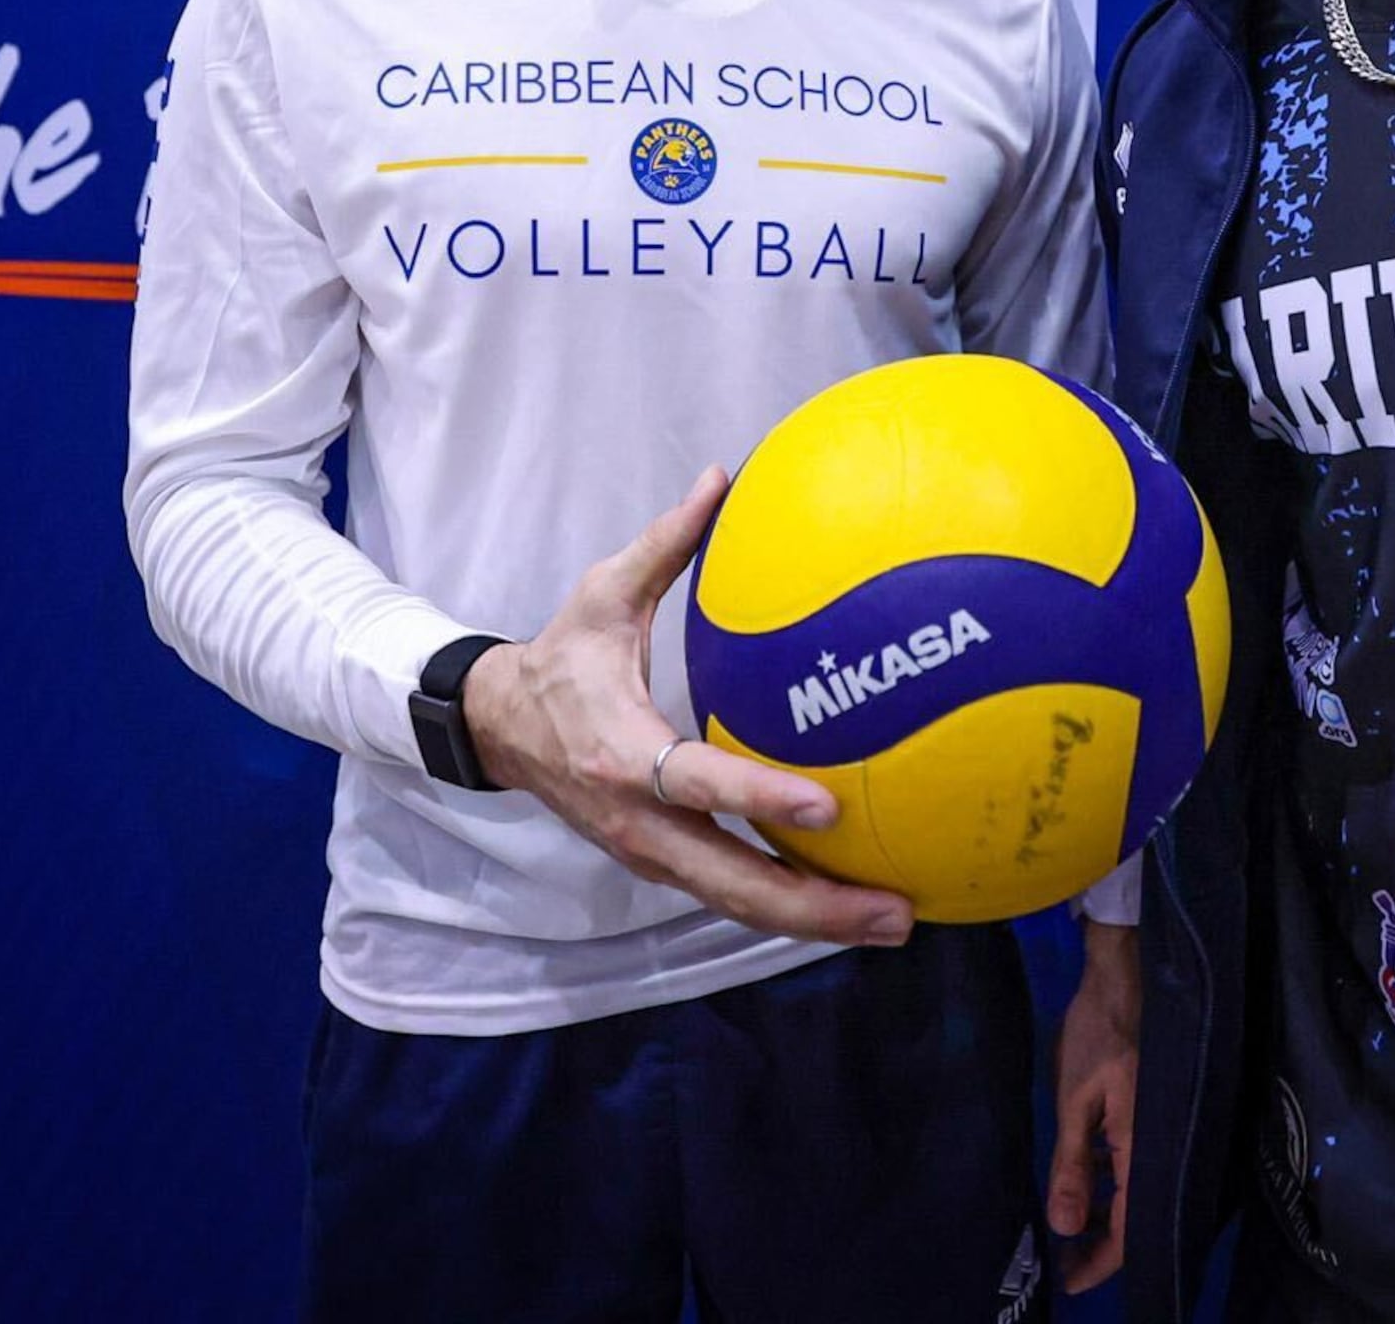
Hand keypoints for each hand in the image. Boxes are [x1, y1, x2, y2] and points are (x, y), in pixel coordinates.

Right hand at [461, 465, 914, 947]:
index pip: (697, 784)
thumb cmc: (561, 656)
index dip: (760, 799)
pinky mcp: (664, 864)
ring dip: (816, 919)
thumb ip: (666, 542)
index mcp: (621, 755)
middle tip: (896, 909)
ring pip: (739, 902)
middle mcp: (639, 822)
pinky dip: (790, 905)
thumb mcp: (602, 594)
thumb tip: (722, 475)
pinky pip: (732, 892)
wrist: (498, 730)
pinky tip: (853, 899)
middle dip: (815, 905)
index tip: (828, 805)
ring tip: (896, 919)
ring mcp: (651, 855)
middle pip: (734, 881)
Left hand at [1046, 917, 1140, 1289]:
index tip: (1070, 1281)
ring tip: (1071, 1222)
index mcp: (1145, 1147)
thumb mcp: (1075, 1099)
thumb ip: (1072, 1163)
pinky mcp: (1155, 1110)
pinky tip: (1089, 1175)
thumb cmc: (1097, 1033)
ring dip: (1107, 1210)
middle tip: (1066, 1257)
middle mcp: (1163, 1144)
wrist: (1126, 975)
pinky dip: (1113, 1178)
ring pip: (1138, 1188)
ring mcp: (1162, 1128)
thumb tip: (1066, 1227)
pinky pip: (1137, 1160)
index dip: (1101, 1261)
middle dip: (1102, 1241)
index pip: (1132, 1228)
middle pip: (1139, 1214)